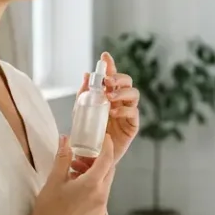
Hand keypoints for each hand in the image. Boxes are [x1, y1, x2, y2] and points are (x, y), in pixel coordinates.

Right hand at [6, 136, 117, 214]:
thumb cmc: (50, 206)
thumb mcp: (55, 179)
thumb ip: (63, 157)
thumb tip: (65, 139)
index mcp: (93, 184)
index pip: (107, 159)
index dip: (107, 145)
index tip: (104, 137)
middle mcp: (101, 194)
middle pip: (109, 170)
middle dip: (100, 158)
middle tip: (86, 151)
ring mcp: (100, 205)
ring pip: (105, 181)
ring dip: (95, 171)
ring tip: (75, 167)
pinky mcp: (96, 211)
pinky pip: (100, 191)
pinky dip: (94, 182)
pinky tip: (76, 181)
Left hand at [76, 51, 139, 168]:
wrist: (92, 158)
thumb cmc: (87, 134)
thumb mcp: (81, 112)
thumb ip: (84, 95)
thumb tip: (86, 75)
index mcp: (109, 95)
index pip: (112, 77)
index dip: (111, 65)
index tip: (104, 56)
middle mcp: (121, 101)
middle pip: (127, 82)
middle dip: (119, 78)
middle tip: (107, 82)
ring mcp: (128, 113)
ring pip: (134, 94)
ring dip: (122, 92)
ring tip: (110, 97)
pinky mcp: (132, 126)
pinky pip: (134, 113)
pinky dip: (124, 110)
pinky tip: (113, 112)